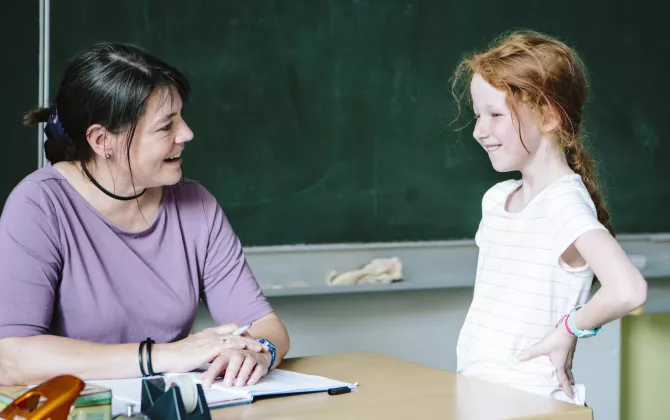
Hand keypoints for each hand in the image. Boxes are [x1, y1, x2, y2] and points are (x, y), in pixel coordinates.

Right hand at [153, 323, 267, 374]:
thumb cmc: (179, 355)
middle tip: (261, 345)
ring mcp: (211, 340)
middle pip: (236, 332)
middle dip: (251, 338)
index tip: (252, 339)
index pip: (231, 328)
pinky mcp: (209, 349)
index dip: (242, 333)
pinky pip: (228, 346)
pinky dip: (238, 347)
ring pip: (235, 338)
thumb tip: (216, 356)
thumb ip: (207, 350)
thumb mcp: (197, 350)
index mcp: (209, 333)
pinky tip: (246, 350)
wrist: (167, 355)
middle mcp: (212, 334)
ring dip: (249, 343)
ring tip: (260, 349)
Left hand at [201, 348, 271, 387]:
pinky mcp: (261, 362)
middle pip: (236, 358)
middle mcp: (239, 353)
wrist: (257, 352)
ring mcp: (251, 356)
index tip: (206, 385)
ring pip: (249, 362)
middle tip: (227, 384)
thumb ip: (214, 370)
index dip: (212, 373)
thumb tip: (202, 379)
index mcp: (227, 353)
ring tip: (238, 384)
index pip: (218, 362)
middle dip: (231, 372)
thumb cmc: (236, 360)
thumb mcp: (224, 363)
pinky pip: (259, 368)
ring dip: (243, 374)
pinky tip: (249, 383)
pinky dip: (254, 376)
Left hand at [517, 323, 577, 397]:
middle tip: (571, 387)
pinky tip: (563, 360)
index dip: (567, 388)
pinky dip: (567, 365)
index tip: (571, 396)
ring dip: (569, 373)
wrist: (570, 329)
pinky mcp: (569, 349)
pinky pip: (569, 360)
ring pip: (569, 368)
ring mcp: (569, 355)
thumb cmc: (557, 341)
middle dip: (569, 381)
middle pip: (569, 375)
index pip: (564, 380)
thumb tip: (519, 359)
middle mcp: (566, 362)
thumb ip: (531, 353)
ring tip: (568, 376)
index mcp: (561, 365)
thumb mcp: (543, 348)